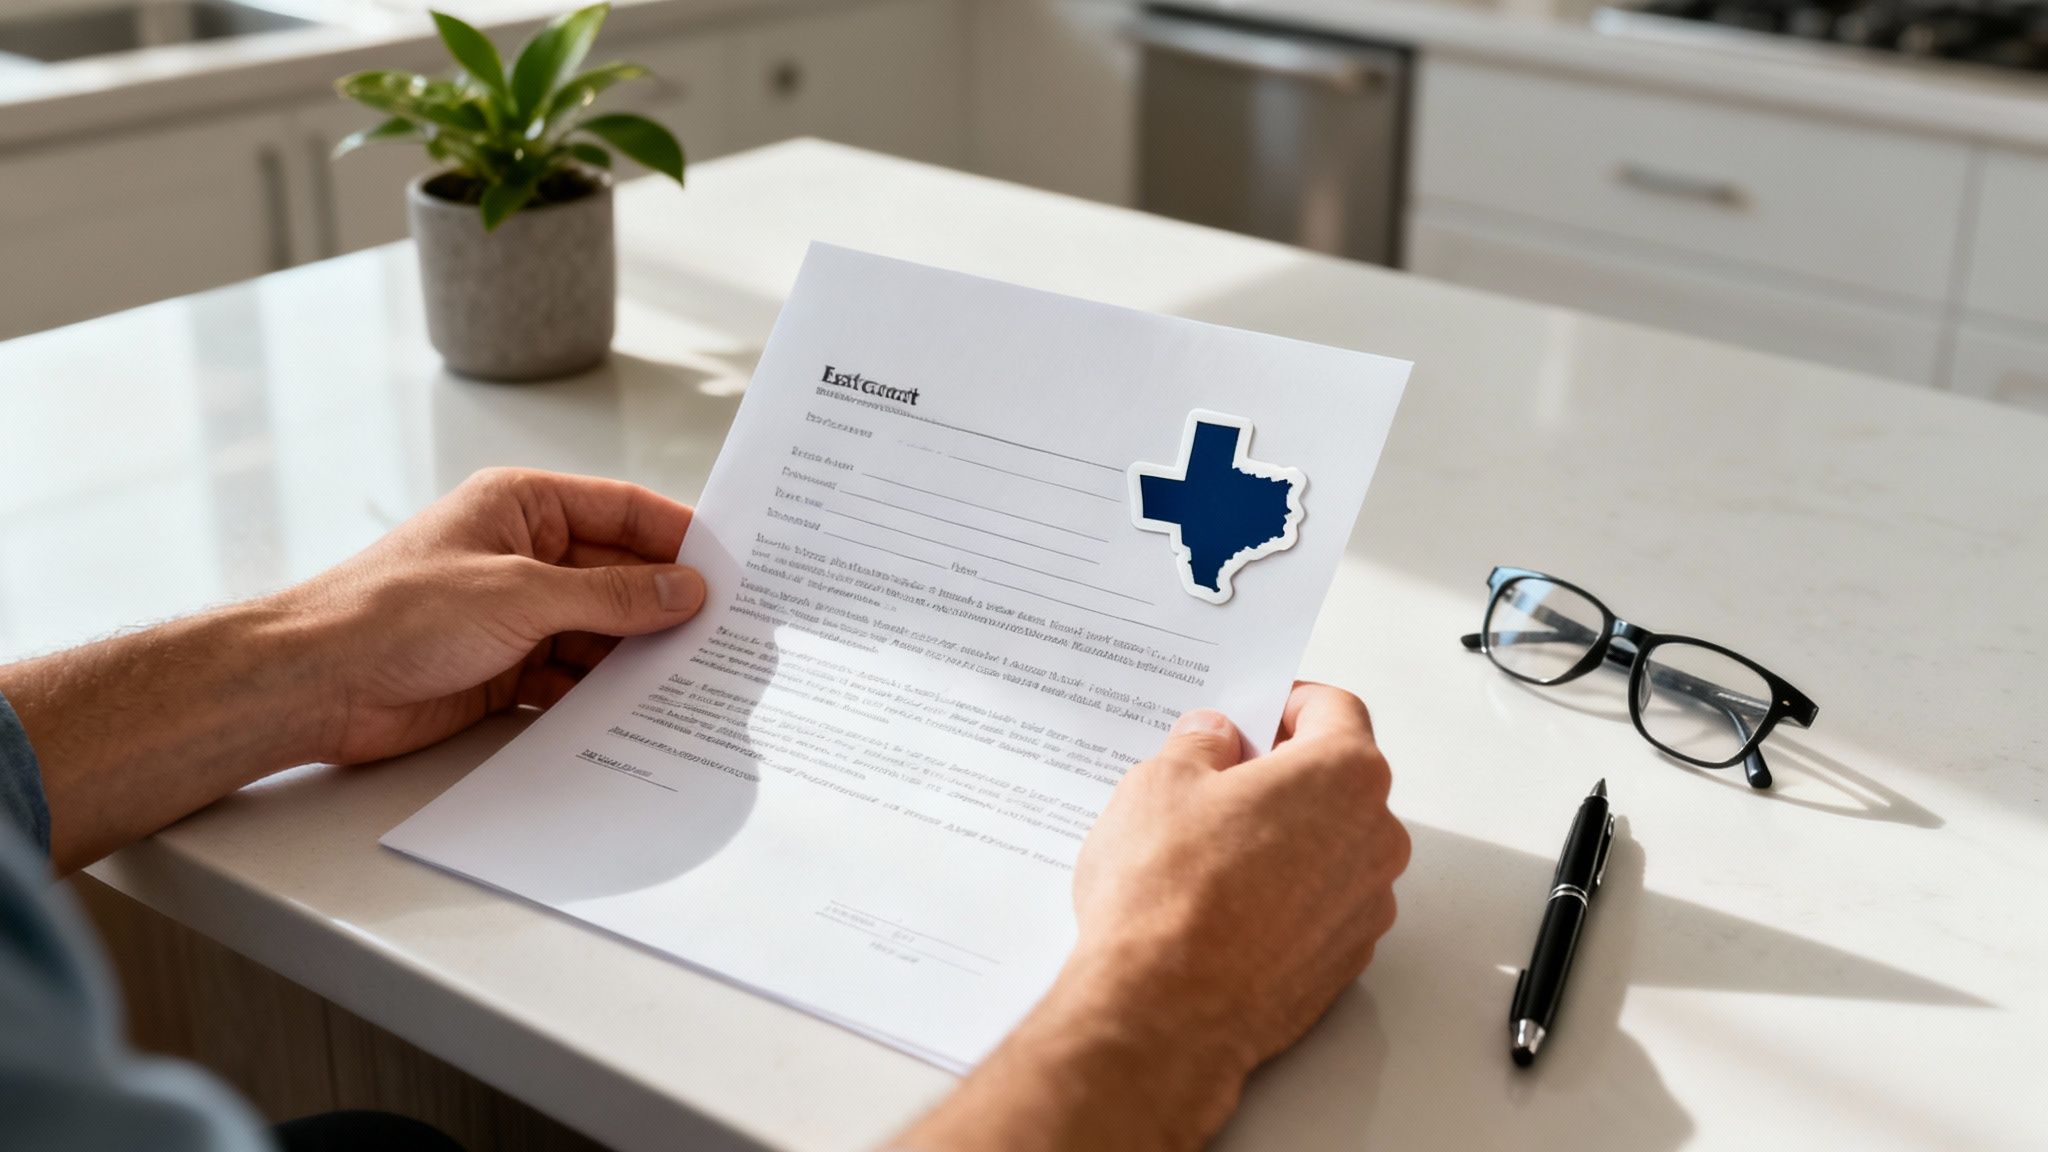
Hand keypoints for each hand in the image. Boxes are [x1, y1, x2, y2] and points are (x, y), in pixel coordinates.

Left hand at [279, 468, 707, 764]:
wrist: (314, 683)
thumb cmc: (393, 612)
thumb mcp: (520, 593)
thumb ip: (610, 595)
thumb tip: (683, 590)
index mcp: (524, 506)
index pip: (625, 510)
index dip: (680, 536)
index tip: (734, 567)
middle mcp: (525, 554)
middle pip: (620, 574)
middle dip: (667, 603)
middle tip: (730, 633)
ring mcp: (517, 614)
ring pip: (603, 630)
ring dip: (640, 654)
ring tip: (698, 676)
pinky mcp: (507, 669)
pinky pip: (576, 676)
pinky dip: (606, 692)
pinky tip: (643, 709)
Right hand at [898, 683, 1407, 1151]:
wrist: (1164, 1013)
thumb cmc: (1168, 898)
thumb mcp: (1160, 783)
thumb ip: (1199, 744)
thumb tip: (1214, 738)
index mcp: (1343, 775)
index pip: (1334, 709)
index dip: (1286, 702)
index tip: (1254, 711)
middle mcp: (1375, 838)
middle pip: (1337, 779)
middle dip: (1281, 771)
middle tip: (1217, 778)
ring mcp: (1366, 905)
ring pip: (1330, 844)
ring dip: (1284, 835)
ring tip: (1208, 848)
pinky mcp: (1345, 959)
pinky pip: (1320, 903)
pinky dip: (1284, 893)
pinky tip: (1223, 902)